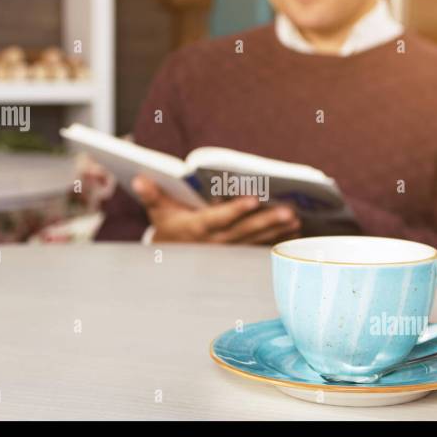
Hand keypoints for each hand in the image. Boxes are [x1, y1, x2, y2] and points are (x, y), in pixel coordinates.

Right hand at [132, 175, 300, 243]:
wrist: (171, 259)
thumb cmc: (168, 227)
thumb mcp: (157, 211)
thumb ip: (151, 194)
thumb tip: (139, 177)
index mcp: (197, 228)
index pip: (219, 219)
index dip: (236, 210)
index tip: (254, 199)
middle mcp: (216, 242)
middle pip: (244, 231)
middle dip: (267, 222)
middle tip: (289, 212)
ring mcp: (229, 250)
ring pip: (255, 240)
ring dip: (276, 231)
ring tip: (296, 220)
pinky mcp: (238, 252)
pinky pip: (260, 247)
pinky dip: (277, 240)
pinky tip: (295, 232)